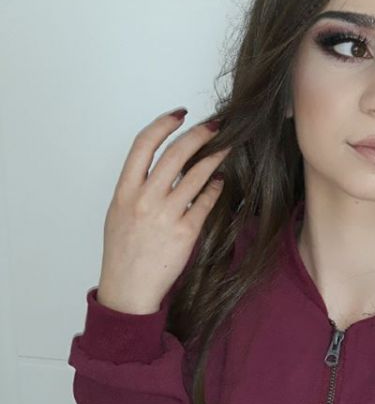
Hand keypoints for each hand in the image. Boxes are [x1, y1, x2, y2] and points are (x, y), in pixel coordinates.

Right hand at [96, 109, 229, 313]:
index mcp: (125, 191)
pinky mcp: (186, 232)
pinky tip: (220, 182)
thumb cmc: (123, 251)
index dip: (163, 124)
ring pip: (196, 175)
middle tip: (215, 126)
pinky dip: (215, 188)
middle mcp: (145, 199)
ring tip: (226, 147)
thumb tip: (161, 166)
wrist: (129, 288)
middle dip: (199, 135)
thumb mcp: (118, 213)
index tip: (179, 114)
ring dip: (214, 157)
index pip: (143, 144)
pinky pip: (206, 202)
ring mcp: (166, 215)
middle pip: (175, 154)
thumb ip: (137, 188)